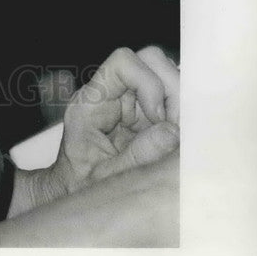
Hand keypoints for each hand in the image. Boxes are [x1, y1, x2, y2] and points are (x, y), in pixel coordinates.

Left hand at [45, 46, 179, 201]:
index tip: (158, 117)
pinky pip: (173, 102)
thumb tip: (173, 132)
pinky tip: (181, 141)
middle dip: (172, 91)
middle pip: (151, 61)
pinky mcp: (147, 117)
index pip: (123, 62)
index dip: (149, 82)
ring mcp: (131, 103)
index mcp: (92, 102)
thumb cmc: (80, 186)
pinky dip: (184, 117)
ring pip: (167, 77)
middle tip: (176, 129)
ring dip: (181, 105)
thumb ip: (136, 156)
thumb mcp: (104, 179)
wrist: (72, 194)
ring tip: (179, 138)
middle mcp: (112, 94)